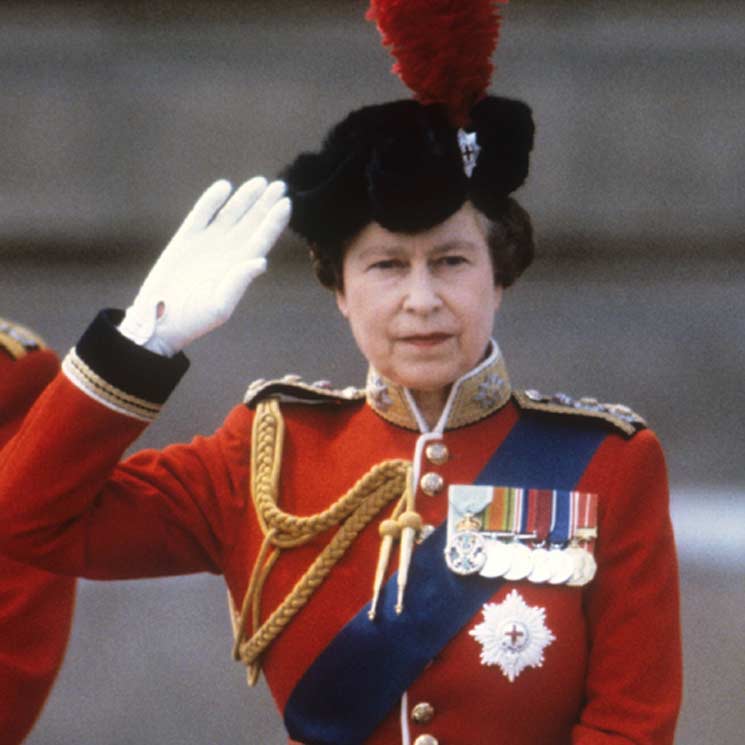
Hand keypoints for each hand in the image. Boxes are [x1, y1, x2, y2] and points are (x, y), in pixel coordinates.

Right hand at [119, 177, 289, 355]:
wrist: (159, 320)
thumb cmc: (192, 320)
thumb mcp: (219, 306)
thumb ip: (239, 282)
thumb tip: (262, 262)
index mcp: (240, 267)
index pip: (263, 239)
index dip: (275, 221)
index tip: (286, 202)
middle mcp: (228, 253)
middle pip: (252, 223)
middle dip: (266, 204)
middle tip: (280, 186)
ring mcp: (207, 244)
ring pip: (231, 214)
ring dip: (245, 198)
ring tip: (260, 182)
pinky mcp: (185, 240)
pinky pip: (202, 214)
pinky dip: (212, 200)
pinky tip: (225, 186)